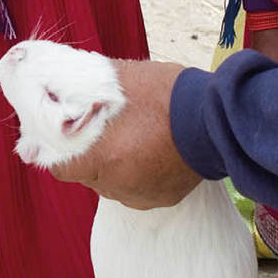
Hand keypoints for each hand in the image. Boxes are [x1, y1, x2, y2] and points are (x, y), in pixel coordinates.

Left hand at [51, 59, 201, 208]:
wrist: (218, 116)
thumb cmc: (169, 95)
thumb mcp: (121, 79)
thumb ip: (86, 83)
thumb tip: (60, 79)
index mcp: (104, 158)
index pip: (61, 169)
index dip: (59, 152)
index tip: (64, 139)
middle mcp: (119, 184)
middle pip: (87, 176)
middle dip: (90, 155)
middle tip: (103, 131)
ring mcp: (142, 194)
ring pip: (111, 185)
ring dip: (113, 166)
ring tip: (130, 139)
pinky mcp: (163, 198)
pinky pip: (136, 190)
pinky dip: (136, 175)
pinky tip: (148, 151)